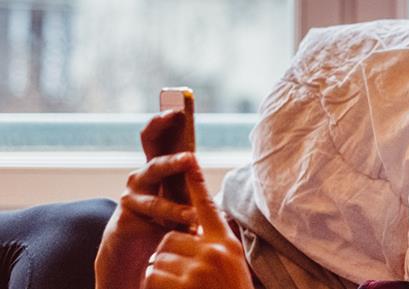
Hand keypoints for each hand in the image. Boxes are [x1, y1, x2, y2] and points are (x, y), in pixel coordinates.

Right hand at [96, 109, 197, 288]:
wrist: (140, 250)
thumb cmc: (168, 220)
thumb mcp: (183, 197)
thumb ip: (188, 177)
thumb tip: (197, 156)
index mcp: (160, 167)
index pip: (159, 137)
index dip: (166, 121)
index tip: (178, 107)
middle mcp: (144, 174)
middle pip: (151, 148)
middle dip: (162, 135)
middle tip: (182, 136)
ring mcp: (133, 193)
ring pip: (155, 183)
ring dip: (176, 197)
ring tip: (194, 208)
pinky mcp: (127, 214)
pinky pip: (152, 213)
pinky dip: (172, 219)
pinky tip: (188, 225)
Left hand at [141, 166, 251, 288]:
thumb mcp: (230, 265)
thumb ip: (213, 245)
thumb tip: (191, 228)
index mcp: (227, 244)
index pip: (208, 207)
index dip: (196, 183)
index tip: (188, 160)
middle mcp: (215, 251)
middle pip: (170, 238)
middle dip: (169, 257)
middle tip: (185, 278)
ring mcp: (199, 268)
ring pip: (159, 258)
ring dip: (162, 276)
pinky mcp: (184, 284)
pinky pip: (153, 276)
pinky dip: (155, 288)